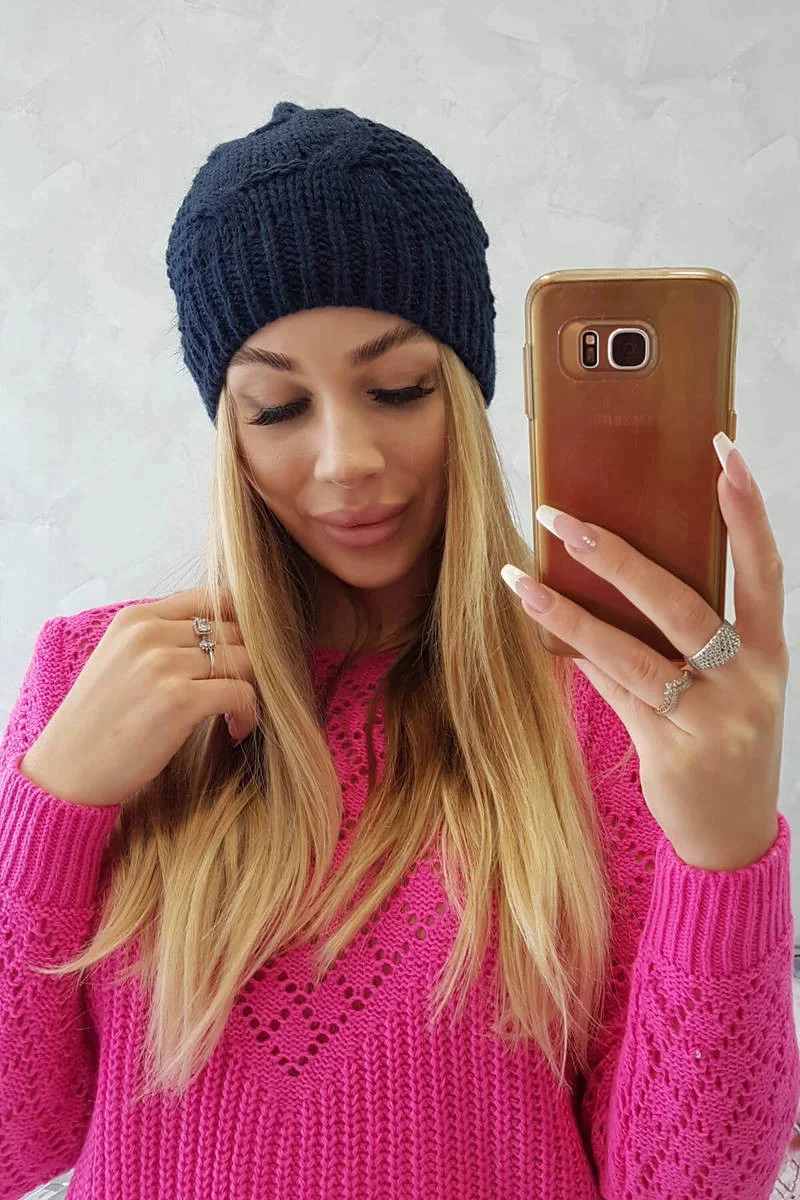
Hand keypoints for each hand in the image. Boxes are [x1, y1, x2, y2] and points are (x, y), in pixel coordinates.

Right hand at [19, 588, 256, 808]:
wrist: (67, 771)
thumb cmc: (100, 722)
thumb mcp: (121, 660)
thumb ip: (163, 640)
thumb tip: (224, 636)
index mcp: (136, 618)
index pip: (212, 599)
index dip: (240, 625)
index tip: (243, 654)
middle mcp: (149, 634)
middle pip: (233, 630)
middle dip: (248, 661)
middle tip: (243, 689)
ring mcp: (163, 665)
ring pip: (243, 659)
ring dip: (251, 688)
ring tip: (237, 712)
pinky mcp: (179, 700)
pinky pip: (240, 693)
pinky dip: (248, 713)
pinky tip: (236, 729)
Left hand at [502, 433, 788, 871]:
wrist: (733, 832)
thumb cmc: (726, 736)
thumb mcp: (730, 682)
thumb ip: (690, 631)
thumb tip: (616, 565)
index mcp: (770, 653)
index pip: (763, 569)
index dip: (746, 511)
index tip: (723, 453)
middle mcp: (749, 683)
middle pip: (680, 606)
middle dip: (618, 558)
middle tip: (564, 519)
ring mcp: (712, 721)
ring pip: (630, 653)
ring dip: (569, 614)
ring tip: (521, 580)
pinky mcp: (672, 752)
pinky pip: (613, 693)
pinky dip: (577, 660)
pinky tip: (541, 632)